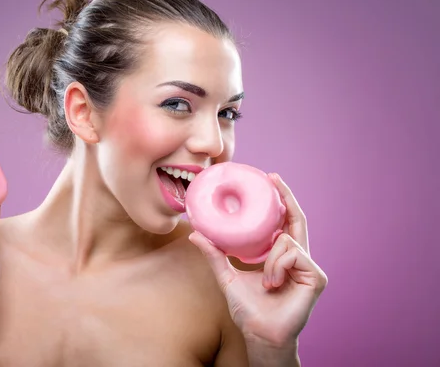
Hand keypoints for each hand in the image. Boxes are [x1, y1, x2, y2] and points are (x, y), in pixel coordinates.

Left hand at [189, 173, 327, 346]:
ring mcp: (309, 267)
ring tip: (265, 281)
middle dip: (286, 197)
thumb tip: (196, 234)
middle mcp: (297, 258)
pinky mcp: (316, 277)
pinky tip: (272, 284)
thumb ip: (215, 254)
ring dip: (270, 259)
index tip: (270, 180)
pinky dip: (277, 267)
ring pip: (287, 241)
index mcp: (280, 256)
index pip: (284, 223)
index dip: (280, 200)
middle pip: (296, 220)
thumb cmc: (248, 309)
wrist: (260, 334)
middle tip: (274, 179)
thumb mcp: (227, 276)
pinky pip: (293, 255)